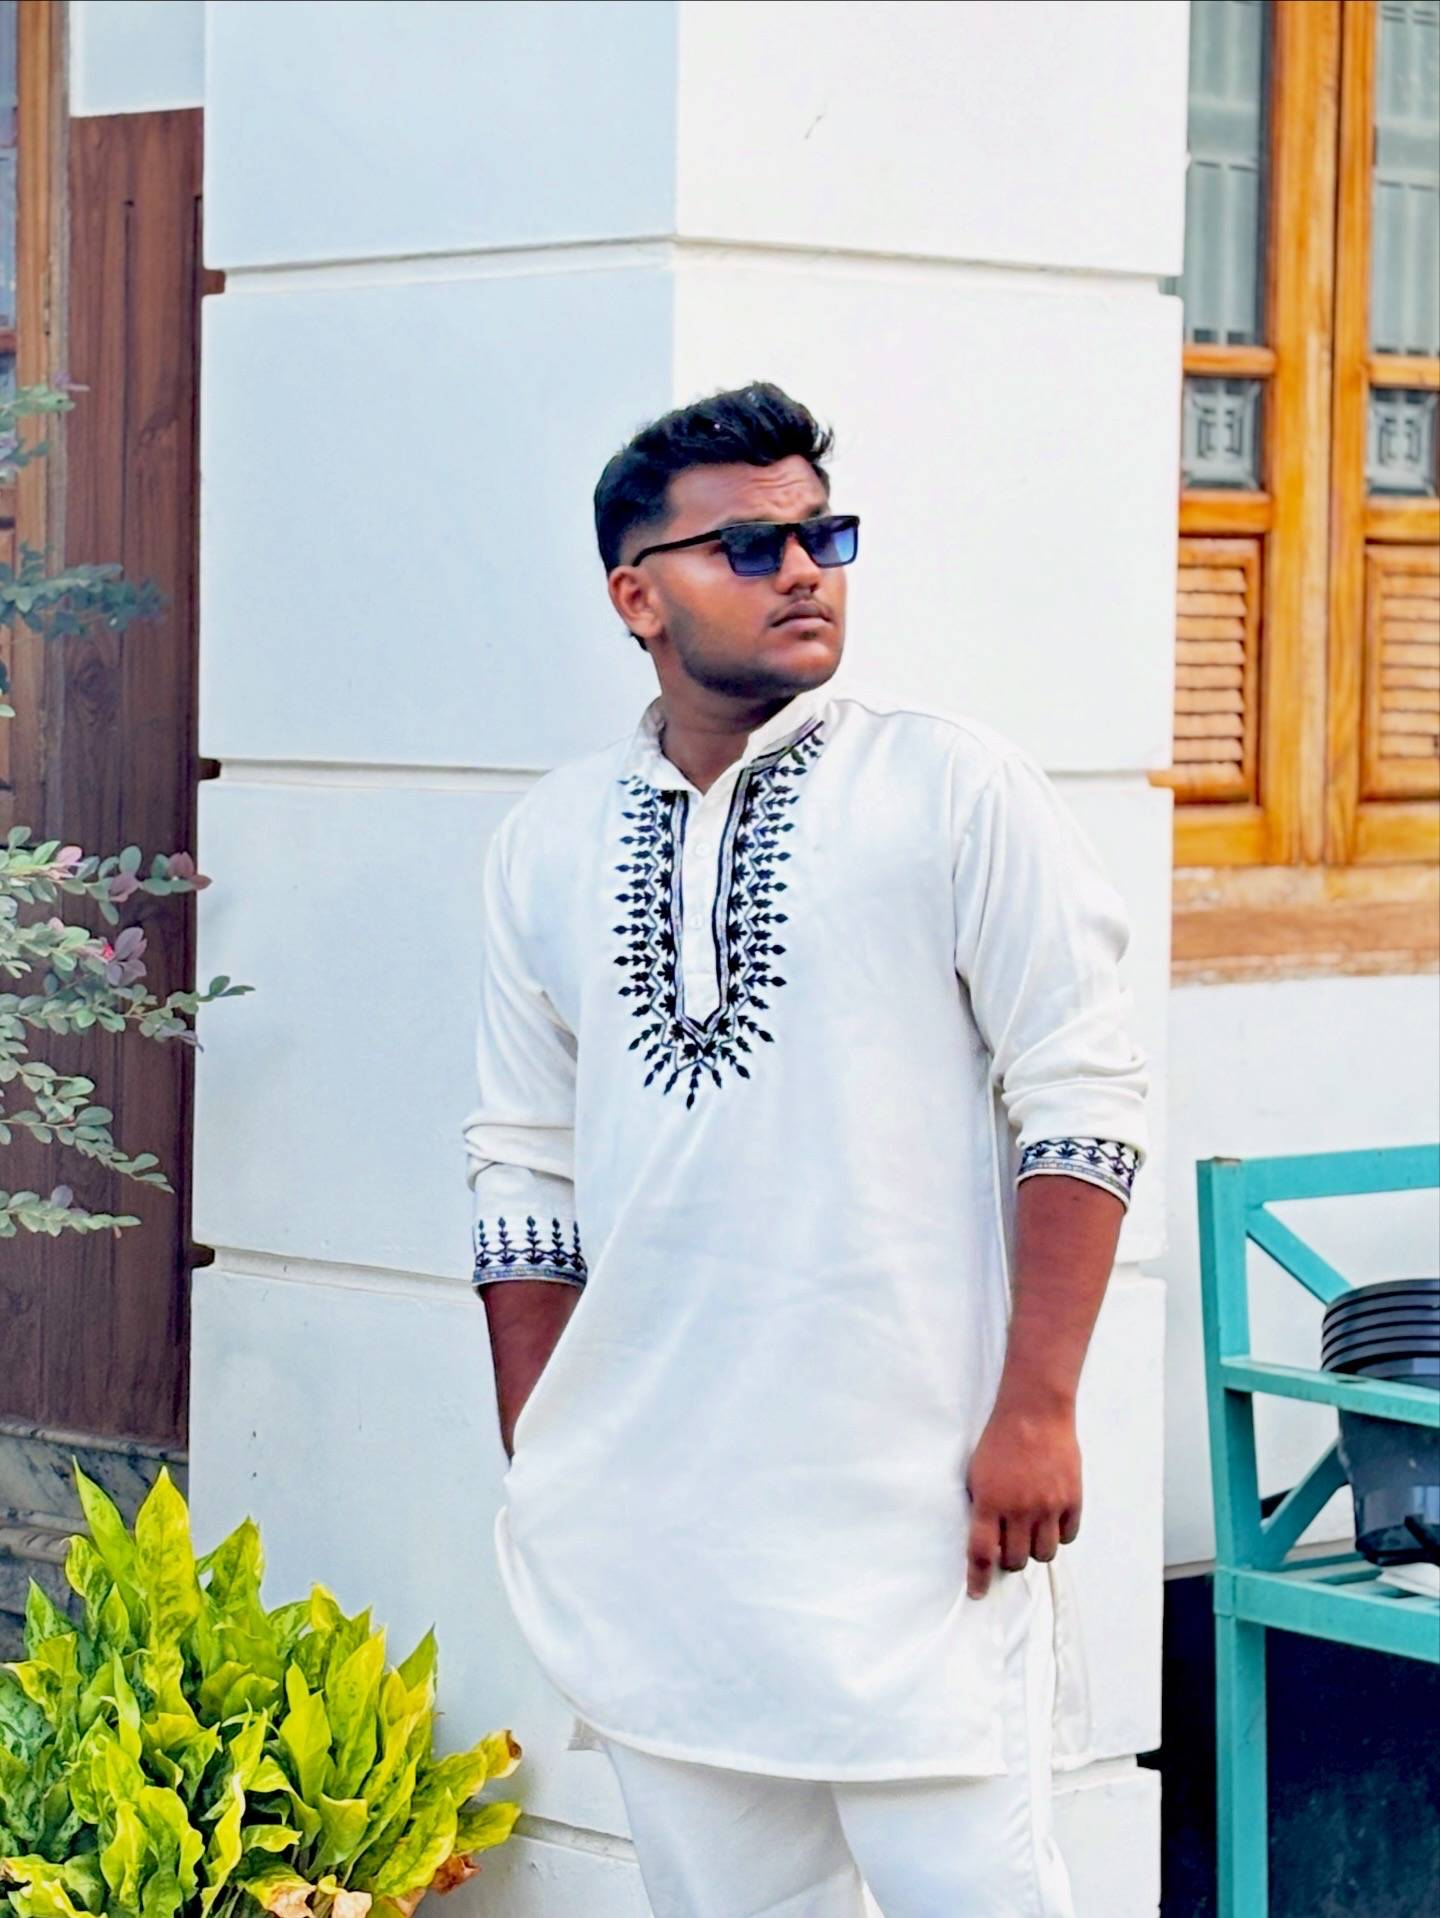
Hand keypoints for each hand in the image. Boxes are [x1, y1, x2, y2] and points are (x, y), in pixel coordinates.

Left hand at [965, 1401, 1081, 1598]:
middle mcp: (1019, 1508)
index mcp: (990, 1501)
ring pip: (1043, 1553)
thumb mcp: (977, 1473)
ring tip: (1031, 1531)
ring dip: (1035, 1549)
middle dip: (1009, 1559)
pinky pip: (1067, 1536)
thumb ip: (982, 1508)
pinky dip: (1059, 1535)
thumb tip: (986, 1542)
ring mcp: (1048, 1505)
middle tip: (1009, 1544)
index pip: (981, 1552)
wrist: (1035, 1412)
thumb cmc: (1000, 1440)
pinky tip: (1051, 1521)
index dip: (978, 1578)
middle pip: (1015, 1560)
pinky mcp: (1071, 1500)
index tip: (977, 1592)